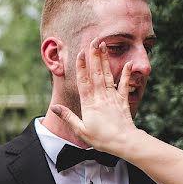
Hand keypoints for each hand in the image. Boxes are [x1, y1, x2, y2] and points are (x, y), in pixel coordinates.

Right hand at [52, 38, 138, 154]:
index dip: (81, 67)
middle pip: (96, 74)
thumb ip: (68, 117)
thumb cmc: (102, 139)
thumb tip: (54, 108)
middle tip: (94, 41)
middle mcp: (101, 97)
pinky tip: (128, 64)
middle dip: (94, 57)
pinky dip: (126, 74)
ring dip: (105, 60)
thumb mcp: (81, 130)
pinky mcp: (123, 101)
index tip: (80, 53)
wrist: (124, 142)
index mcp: (89, 104)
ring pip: (108, 75)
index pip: (84, 82)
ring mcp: (113, 97)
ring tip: (104, 46)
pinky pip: (125, 85)